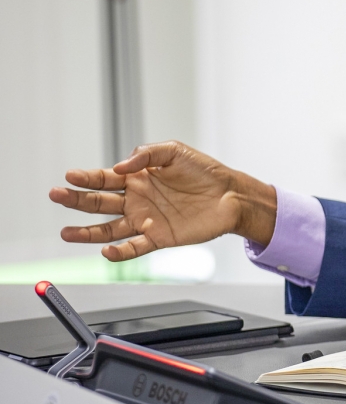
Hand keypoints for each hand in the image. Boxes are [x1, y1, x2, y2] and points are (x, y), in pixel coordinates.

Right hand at [48, 141, 276, 261]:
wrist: (231, 195)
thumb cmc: (204, 171)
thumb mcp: (175, 151)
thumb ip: (146, 154)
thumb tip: (120, 166)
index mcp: (137, 178)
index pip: (104, 178)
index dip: (86, 178)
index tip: (69, 176)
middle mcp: (136, 200)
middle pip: (99, 203)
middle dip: (76, 200)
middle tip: (56, 196)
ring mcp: (145, 220)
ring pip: (109, 229)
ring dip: (87, 232)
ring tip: (66, 232)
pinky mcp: (159, 237)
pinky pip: (134, 247)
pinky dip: (120, 252)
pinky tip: (107, 251)